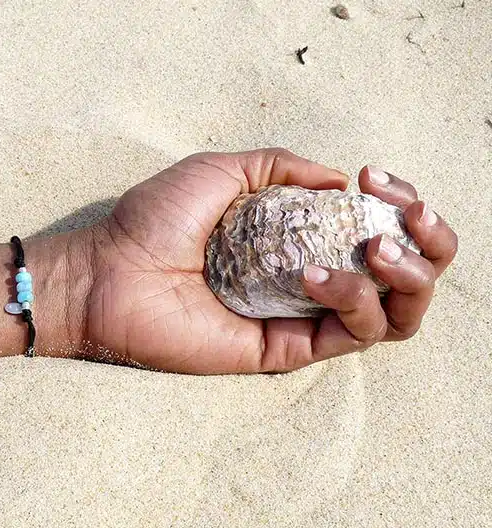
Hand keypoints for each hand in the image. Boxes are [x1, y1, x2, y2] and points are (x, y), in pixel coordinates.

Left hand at [81, 148, 457, 372]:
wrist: (111, 271)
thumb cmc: (155, 220)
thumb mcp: (222, 170)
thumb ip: (281, 166)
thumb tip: (340, 180)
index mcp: (297, 237)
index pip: (373, 227)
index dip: (398, 203)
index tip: (378, 180)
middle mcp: (307, 277)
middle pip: (402, 275)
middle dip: (426, 243)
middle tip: (407, 218)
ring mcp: (299, 316)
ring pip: (392, 314)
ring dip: (408, 278)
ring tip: (376, 249)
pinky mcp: (285, 349)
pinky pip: (349, 336)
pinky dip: (353, 302)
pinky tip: (317, 274)